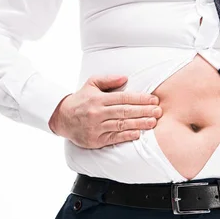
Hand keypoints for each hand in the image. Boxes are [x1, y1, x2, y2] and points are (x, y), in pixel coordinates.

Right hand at [48, 75, 162, 147]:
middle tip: (158, 111)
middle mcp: (97, 113)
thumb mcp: (91, 84)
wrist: (61, 118)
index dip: (140, 99)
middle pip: (124, 111)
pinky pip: (113, 138)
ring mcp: (96, 127)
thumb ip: (108, 80)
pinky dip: (126, 136)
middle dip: (144, 111)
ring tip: (152, 122)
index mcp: (98, 99)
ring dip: (139, 124)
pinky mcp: (95, 140)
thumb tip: (125, 78)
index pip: (123, 98)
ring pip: (121, 125)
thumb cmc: (80, 100)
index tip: (153, 99)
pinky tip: (137, 134)